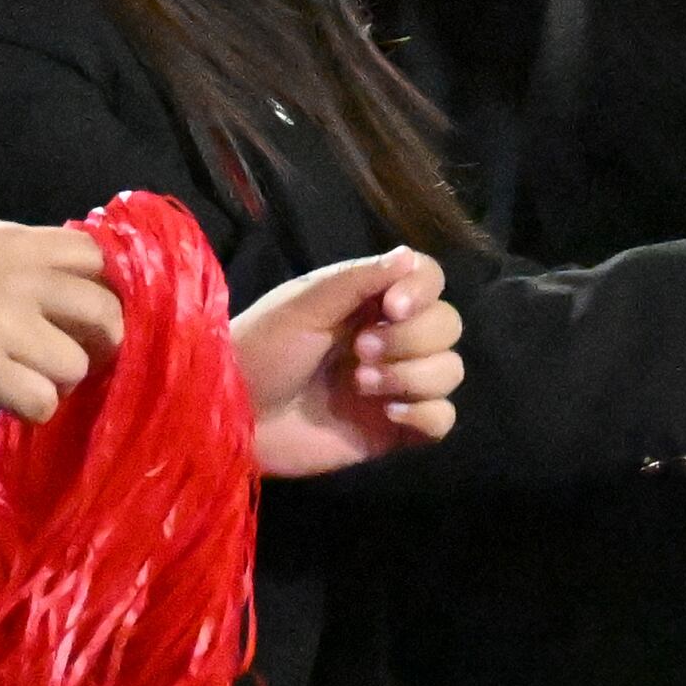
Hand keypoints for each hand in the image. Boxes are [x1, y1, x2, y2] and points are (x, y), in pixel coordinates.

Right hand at [0, 218, 121, 422]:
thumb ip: (20, 256)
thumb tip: (60, 282)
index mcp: (21, 244)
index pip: (97, 258)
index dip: (101, 287)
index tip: (88, 309)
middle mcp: (24, 282)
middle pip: (104, 313)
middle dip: (102, 340)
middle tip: (80, 354)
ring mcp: (6, 328)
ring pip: (76, 364)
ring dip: (61, 380)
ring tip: (36, 381)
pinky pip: (42, 401)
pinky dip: (35, 409)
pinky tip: (16, 403)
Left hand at [232, 247, 459, 477]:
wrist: (235, 415)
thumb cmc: (262, 349)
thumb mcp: (304, 304)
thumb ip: (358, 279)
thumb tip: (409, 256)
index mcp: (368, 301)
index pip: (428, 281)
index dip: (423, 291)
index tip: (392, 307)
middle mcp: (390, 338)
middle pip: (447, 325)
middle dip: (411, 338)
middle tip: (359, 351)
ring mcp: (394, 384)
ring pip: (449, 370)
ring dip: (414, 375)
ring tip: (361, 384)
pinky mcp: (394, 430)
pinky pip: (442, 419)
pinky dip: (426, 413)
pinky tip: (388, 414)